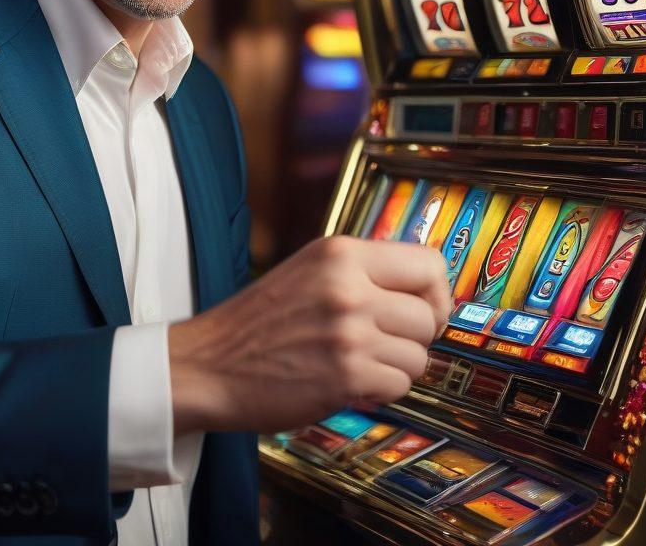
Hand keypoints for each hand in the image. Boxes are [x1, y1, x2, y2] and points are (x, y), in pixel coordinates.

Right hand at [168, 235, 450, 435]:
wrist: (209, 363)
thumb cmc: (258, 322)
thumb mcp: (308, 271)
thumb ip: (360, 272)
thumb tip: (425, 288)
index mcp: (340, 253)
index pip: (429, 263)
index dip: (436, 292)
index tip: (424, 309)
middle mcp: (348, 287)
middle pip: (429, 315)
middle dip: (413, 337)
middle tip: (382, 344)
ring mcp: (348, 332)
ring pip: (419, 355)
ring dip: (396, 367)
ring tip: (359, 363)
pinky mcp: (346, 376)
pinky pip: (399, 386)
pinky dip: (380, 391)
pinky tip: (349, 382)